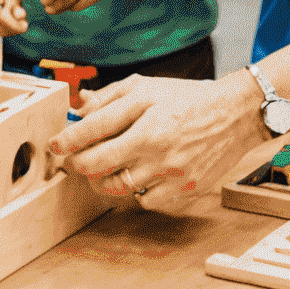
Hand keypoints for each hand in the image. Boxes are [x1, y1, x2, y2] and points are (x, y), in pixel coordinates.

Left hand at [47, 71, 270, 214]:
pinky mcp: (184, 192)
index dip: (68, 139)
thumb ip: (111, 97)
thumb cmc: (187, 98)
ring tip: (101, 169)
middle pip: (99, 167)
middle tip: (74, 160)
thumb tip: (80, 105)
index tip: (55, 144)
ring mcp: (171, 175)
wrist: (234, 116)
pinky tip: (137, 175)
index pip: (94, 132)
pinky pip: (145, 201)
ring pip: (119, 188)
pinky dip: (136, 191)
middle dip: (79, 164)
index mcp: (147, 121)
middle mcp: (157, 151)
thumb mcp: (148, 87)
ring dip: (102, 180)